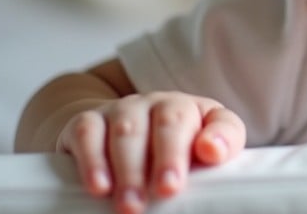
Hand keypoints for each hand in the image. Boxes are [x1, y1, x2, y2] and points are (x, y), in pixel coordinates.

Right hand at [56, 91, 245, 213]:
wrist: (110, 134)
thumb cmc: (166, 153)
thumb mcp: (198, 157)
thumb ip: (218, 152)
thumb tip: (213, 151)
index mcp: (197, 113)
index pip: (218, 121)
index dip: (217, 137)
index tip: (210, 156)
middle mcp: (162, 104)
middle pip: (171, 122)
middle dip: (169, 157)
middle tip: (167, 191)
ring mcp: (124, 109)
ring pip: (128, 129)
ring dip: (130, 169)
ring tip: (131, 206)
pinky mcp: (88, 121)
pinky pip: (88, 133)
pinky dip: (92, 160)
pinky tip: (98, 187)